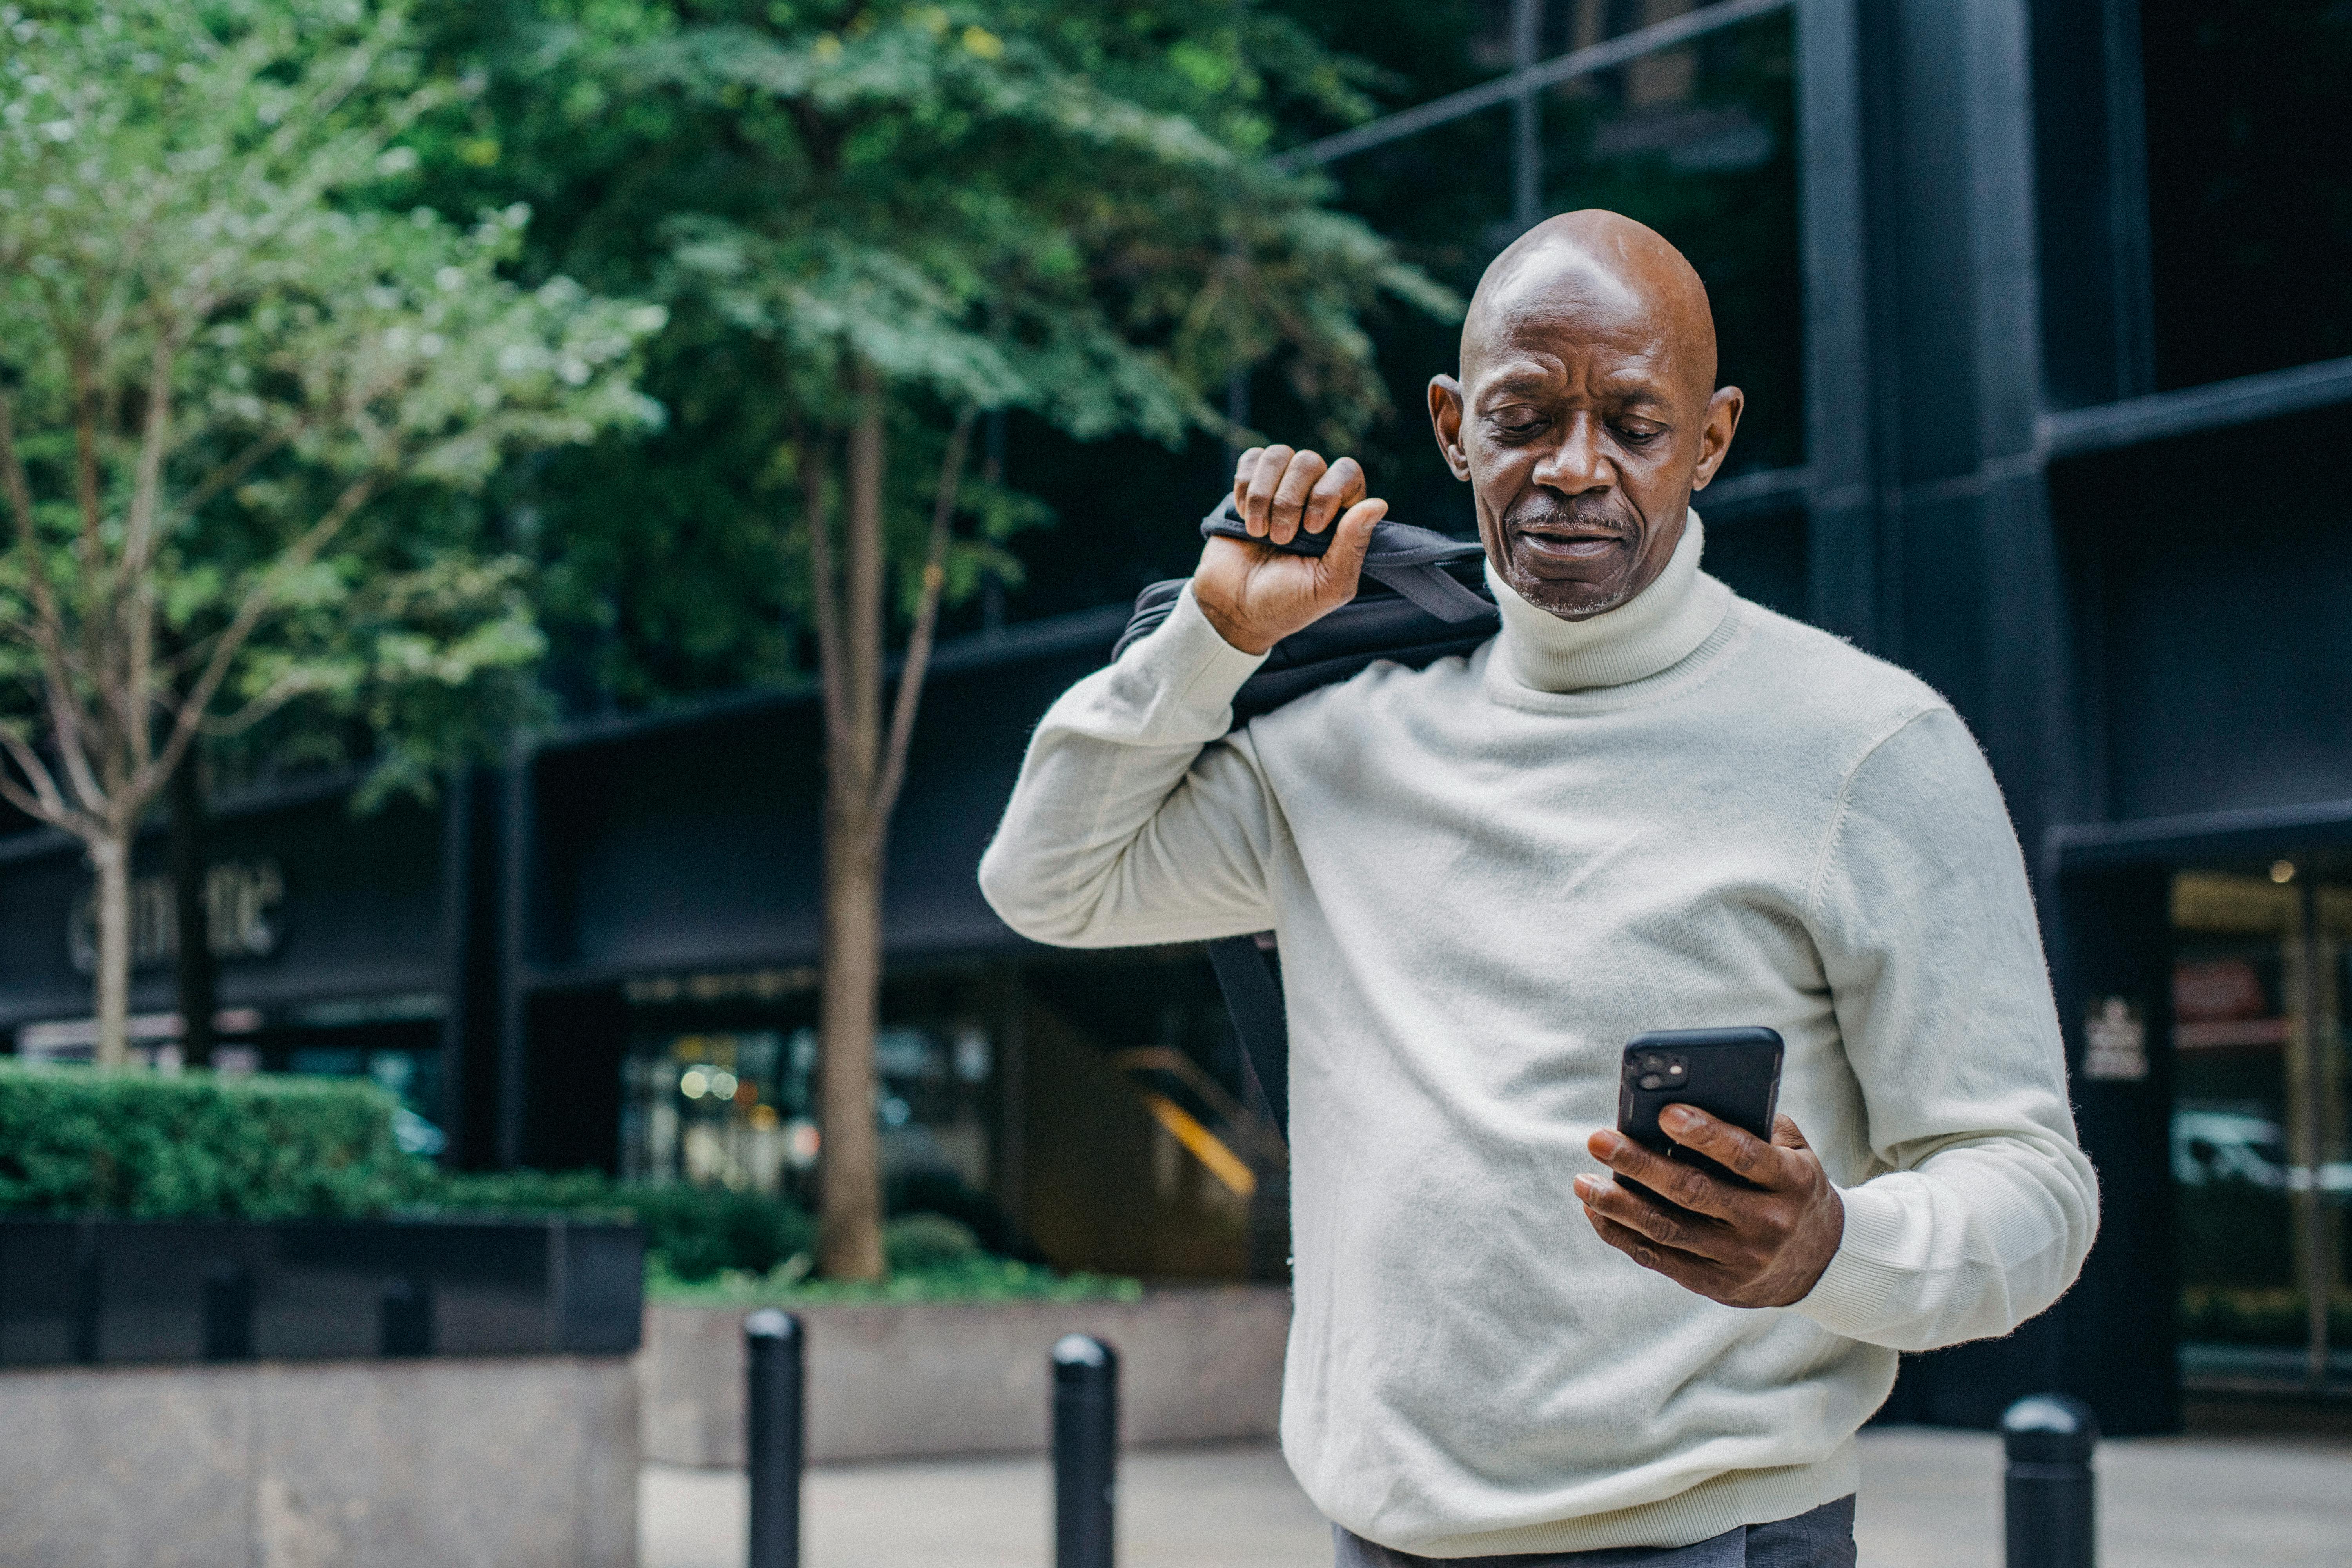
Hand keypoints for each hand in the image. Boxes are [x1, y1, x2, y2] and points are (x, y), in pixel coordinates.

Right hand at [1193, 445, 1386, 654]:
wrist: (1234, 609)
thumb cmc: (1286, 603)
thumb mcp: (1328, 585)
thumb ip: (1353, 546)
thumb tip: (1379, 503)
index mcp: (1341, 518)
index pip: (1347, 473)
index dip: (1329, 492)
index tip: (1313, 527)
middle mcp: (1313, 496)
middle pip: (1309, 461)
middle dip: (1290, 500)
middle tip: (1282, 539)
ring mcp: (1279, 489)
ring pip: (1279, 455)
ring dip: (1264, 495)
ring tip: (1260, 532)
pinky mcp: (1248, 488)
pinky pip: (1252, 459)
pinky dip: (1245, 486)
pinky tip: (1244, 517)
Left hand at [1573, 1110, 1844, 1308]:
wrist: (1820, 1261)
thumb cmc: (1791, 1186)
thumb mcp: (1793, 1151)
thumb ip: (1753, 1123)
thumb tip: (1689, 1095)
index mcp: (1791, 1182)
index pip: (1744, 1155)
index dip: (1704, 1134)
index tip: (1664, 1112)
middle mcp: (1768, 1224)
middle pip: (1693, 1192)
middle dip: (1640, 1164)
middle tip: (1598, 1140)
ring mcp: (1741, 1259)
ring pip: (1668, 1229)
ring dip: (1619, 1205)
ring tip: (1583, 1182)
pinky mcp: (1717, 1284)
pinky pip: (1660, 1259)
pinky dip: (1622, 1234)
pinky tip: (1597, 1211)